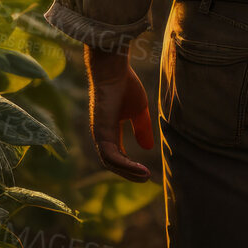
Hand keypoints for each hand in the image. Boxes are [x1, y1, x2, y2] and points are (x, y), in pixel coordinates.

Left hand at [85, 45, 153, 181]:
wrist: (113, 69)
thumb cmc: (125, 85)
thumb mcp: (139, 111)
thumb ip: (142, 128)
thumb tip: (147, 148)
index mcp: (109, 130)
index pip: (116, 155)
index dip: (129, 165)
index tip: (145, 172)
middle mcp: (102, 135)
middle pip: (112, 163)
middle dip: (129, 173)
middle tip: (146, 178)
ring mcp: (99, 134)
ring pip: (111, 163)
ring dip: (129, 173)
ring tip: (146, 176)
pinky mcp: (101, 132)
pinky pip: (111, 156)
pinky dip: (126, 166)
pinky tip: (141, 170)